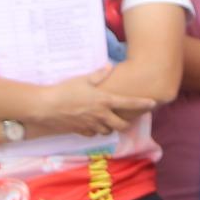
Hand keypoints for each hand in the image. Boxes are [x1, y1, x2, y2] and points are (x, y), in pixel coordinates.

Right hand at [29, 67, 154, 136]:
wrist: (45, 106)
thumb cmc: (64, 90)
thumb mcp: (82, 79)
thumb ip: (98, 75)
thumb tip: (109, 67)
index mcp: (104, 101)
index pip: (129, 103)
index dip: (143, 104)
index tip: (153, 103)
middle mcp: (102, 115)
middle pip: (122, 125)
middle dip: (126, 123)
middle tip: (126, 118)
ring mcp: (92, 125)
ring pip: (108, 131)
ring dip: (110, 126)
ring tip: (106, 119)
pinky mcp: (82, 131)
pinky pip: (94, 133)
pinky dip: (95, 129)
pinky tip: (91, 123)